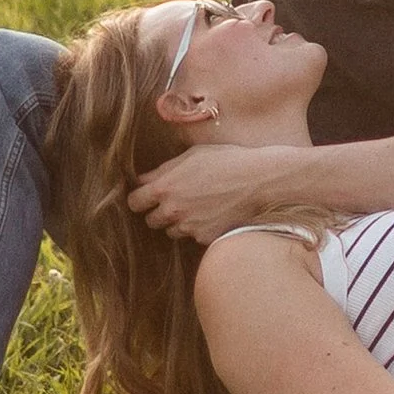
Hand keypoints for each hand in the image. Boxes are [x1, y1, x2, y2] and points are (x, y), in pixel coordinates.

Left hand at [128, 144, 302, 242]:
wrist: (258, 180)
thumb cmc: (226, 161)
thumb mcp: (192, 155)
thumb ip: (164, 170)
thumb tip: (145, 179)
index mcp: (164, 187)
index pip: (134, 202)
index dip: (140, 198)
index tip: (147, 196)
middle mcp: (172, 211)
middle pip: (151, 221)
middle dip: (159, 211)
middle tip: (176, 199)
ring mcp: (189, 227)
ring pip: (171, 231)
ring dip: (178, 221)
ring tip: (198, 205)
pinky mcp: (204, 237)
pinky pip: (193, 236)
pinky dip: (199, 228)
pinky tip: (213, 213)